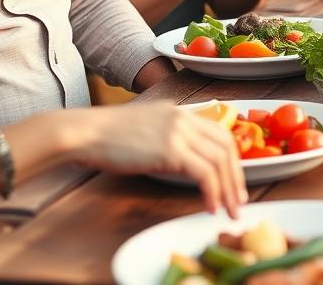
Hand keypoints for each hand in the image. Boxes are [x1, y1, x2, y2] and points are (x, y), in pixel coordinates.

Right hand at [70, 103, 245, 218]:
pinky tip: (209, 206)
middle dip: (236, 176)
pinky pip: (204, 173)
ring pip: (220, 161)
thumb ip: (169, 138)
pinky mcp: (171, 150)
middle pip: (226, 146)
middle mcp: (184, 118)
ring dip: (228, 189)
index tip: (233, 180)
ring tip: (228, 209)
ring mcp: (179, 132)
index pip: (219, 133)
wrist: (84, 133)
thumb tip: (184, 163)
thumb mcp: (146, 129)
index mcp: (180, 112)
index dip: (231, 159)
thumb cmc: (106, 137)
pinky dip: (212, 192)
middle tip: (238, 199)